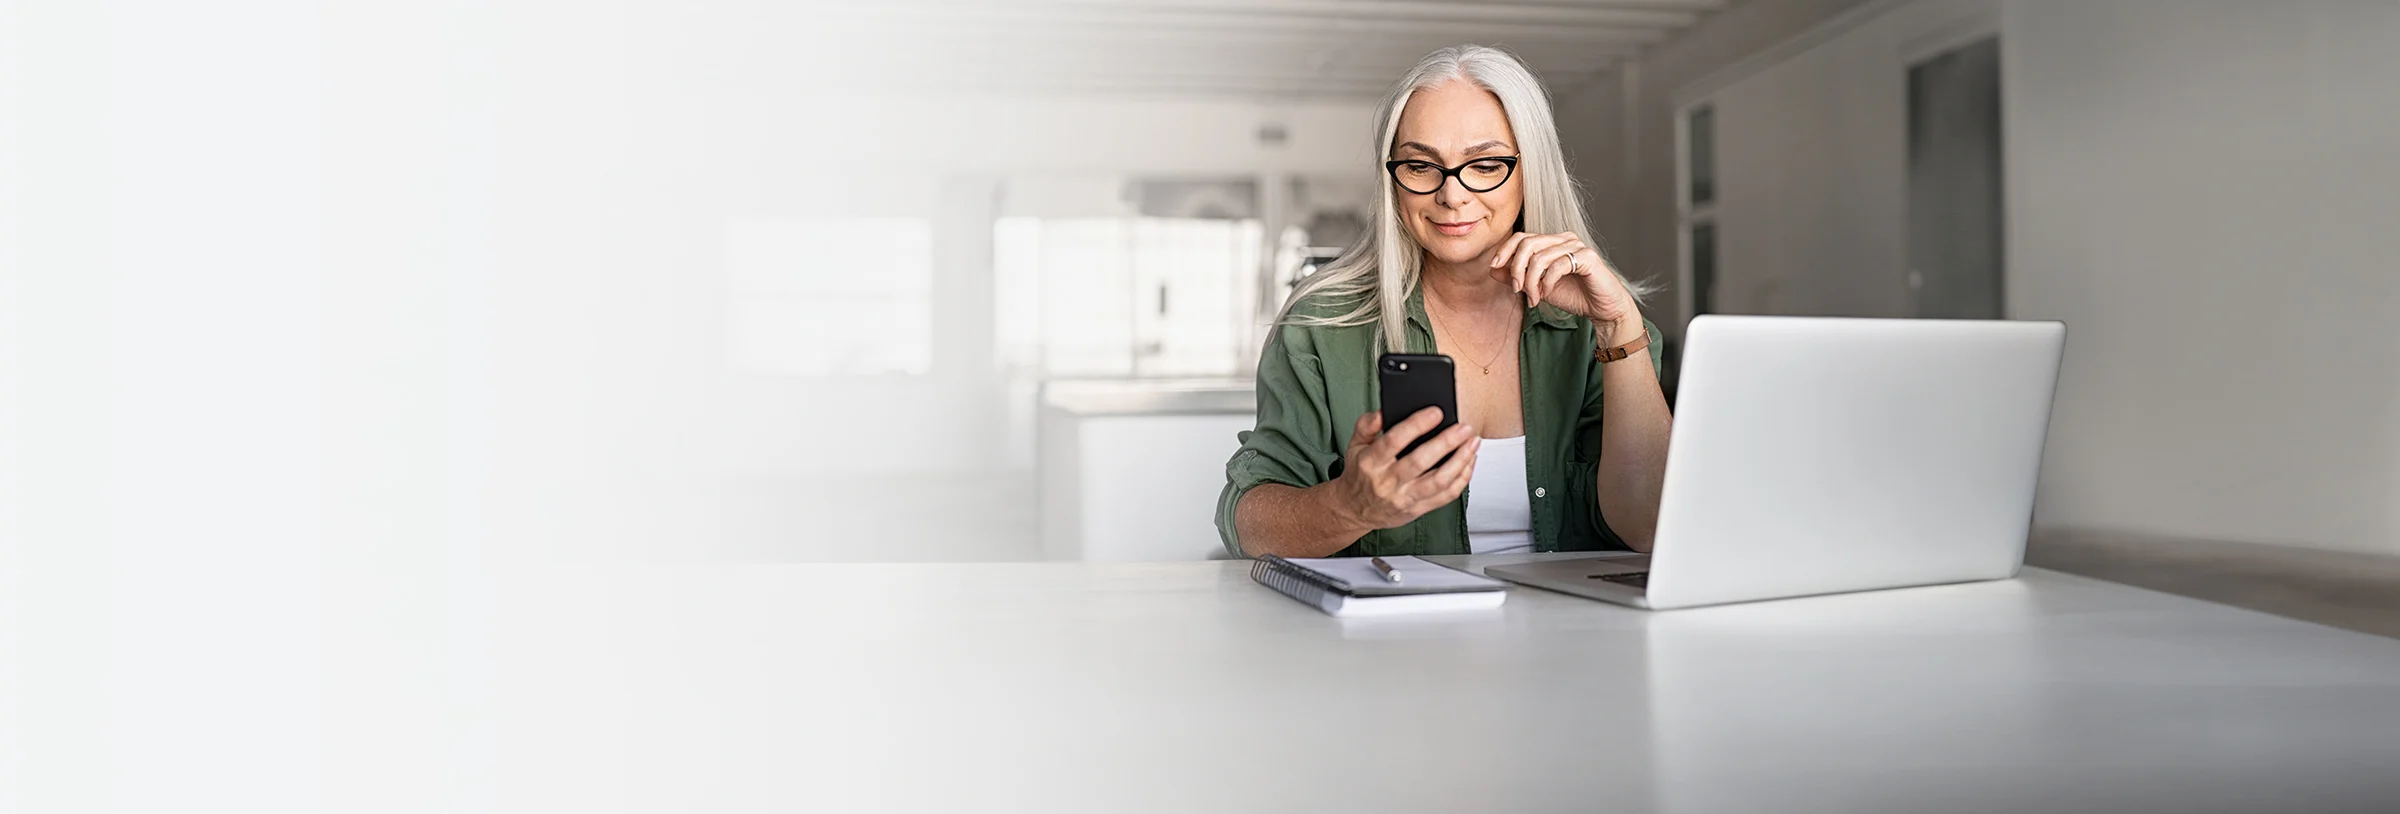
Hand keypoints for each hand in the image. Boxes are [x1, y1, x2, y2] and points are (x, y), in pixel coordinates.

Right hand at [1331, 408, 1480, 530]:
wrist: (1355, 510)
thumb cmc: (1360, 475)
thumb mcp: (1354, 445)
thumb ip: (1366, 425)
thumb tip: (1382, 411)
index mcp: (1371, 462)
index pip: (1394, 441)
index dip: (1416, 425)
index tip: (1436, 412)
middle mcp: (1388, 482)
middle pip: (1420, 461)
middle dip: (1446, 442)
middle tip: (1464, 428)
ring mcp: (1404, 497)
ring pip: (1438, 481)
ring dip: (1460, 461)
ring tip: (1472, 443)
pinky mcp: (1418, 509)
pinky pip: (1446, 496)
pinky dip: (1462, 478)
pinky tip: (1469, 462)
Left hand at [1490, 231, 1640, 330]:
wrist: (1602, 309)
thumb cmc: (1573, 296)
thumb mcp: (1538, 287)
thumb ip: (1517, 277)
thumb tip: (1493, 268)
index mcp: (1552, 242)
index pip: (1521, 237)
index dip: (1505, 250)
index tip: (1495, 267)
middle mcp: (1564, 239)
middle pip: (1528, 243)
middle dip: (1516, 268)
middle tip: (1517, 290)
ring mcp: (1577, 246)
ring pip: (1540, 256)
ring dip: (1531, 281)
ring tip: (1534, 298)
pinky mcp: (1588, 257)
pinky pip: (1557, 266)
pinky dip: (1547, 282)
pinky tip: (1547, 294)